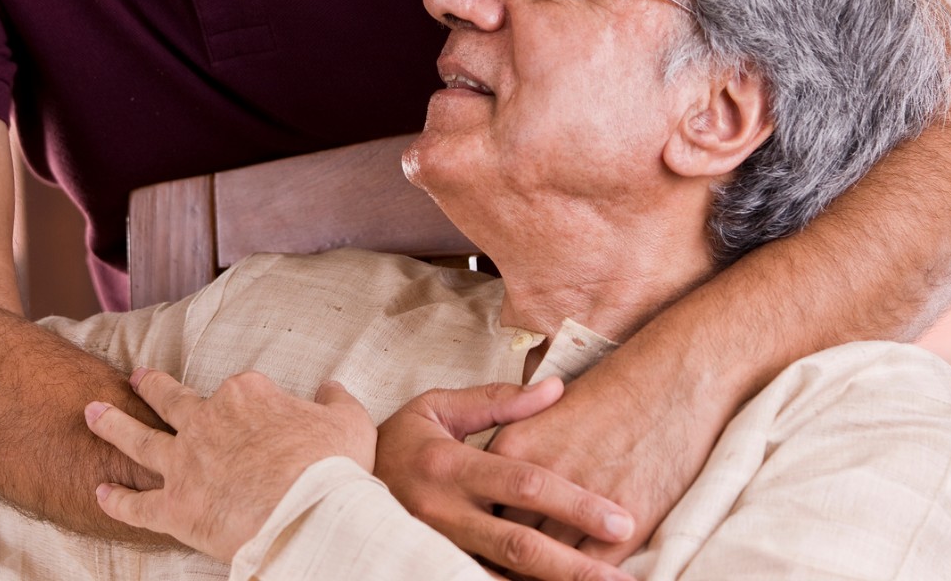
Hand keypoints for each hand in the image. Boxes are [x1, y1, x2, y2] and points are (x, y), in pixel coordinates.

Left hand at [85, 367, 376, 561]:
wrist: (307, 511)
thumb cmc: (332, 467)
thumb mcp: (349, 421)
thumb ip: (336, 400)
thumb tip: (331, 386)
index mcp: (248, 395)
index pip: (240, 388)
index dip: (245, 399)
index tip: (252, 406)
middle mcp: (207, 421)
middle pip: (171, 398)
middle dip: (152, 386)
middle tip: (136, 377)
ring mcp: (185, 463)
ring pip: (138, 439)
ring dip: (111, 425)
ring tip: (91, 412)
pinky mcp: (175, 507)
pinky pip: (136, 504)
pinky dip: (115, 499)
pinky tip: (99, 492)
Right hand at [375, 379, 634, 580]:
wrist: (329, 482)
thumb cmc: (397, 443)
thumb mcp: (438, 408)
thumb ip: (498, 402)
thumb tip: (556, 388)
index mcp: (449, 465)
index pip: (523, 484)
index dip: (575, 504)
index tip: (621, 520)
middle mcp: (442, 512)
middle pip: (519, 545)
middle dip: (574, 566)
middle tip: (621, 579)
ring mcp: (432, 546)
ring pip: (497, 577)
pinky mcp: (425, 566)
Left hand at [489, 366, 707, 566]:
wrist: (674, 379)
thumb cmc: (617, 387)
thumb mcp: (549, 406)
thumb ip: (521, 441)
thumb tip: (501, 472)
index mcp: (512, 448)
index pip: (484, 503)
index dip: (484, 526)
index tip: (485, 540)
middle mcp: (538, 480)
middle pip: (506, 538)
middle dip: (507, 555)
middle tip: (506, 568)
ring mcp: (580, 507)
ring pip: (545, 561)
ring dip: (543, 570)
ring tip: (543, 573)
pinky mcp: (623, 527)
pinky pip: (589, 569)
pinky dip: (582, 577)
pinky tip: (582, 576)